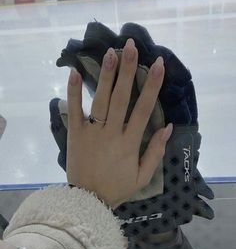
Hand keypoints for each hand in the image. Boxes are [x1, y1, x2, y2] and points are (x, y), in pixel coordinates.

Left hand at [67, 38, 172, 208]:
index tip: (158, 64)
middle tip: (130, 47)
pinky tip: (73, 72)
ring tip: (110, 53)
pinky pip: (73, 111)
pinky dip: (72, 93)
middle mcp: (111, 133)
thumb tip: (168, 127)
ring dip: (106, 76)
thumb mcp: (142, 176)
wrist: (87, 201)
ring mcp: (91, 132)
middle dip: (127, 71)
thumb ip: (155, 151)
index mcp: (130, 143)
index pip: (143, 109)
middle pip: (121, 98)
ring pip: (100, 100)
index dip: (152, 86)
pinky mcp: (74, 134)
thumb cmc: (117, 188)